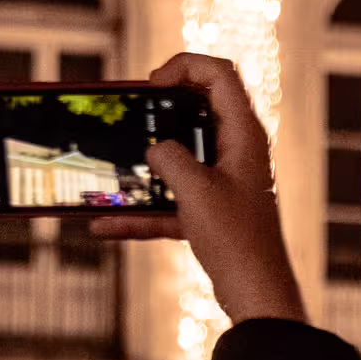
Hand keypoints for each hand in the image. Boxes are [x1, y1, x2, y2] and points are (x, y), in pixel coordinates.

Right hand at [89, 53, 305, 326]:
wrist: (255, 293)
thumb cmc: (235, 239)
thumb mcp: (195, 190)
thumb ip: (170, 158)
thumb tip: (155, 149)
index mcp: (244, 133)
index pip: (219, 74)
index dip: (184, 66)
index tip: (151, 84)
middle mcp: (237, 151)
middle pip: (198, 110)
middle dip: (161, 110)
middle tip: (133, 114)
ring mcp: (224, 182)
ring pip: (181, 158)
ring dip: (147, 162)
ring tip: (115, 163)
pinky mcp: (211, 213)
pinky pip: (171, 202)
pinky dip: (142, 211)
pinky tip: (105, 225)